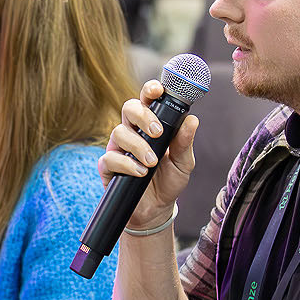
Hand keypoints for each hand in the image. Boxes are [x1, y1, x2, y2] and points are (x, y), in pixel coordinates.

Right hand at [98, 79, 199, 230]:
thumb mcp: (184, 163)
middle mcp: (132, 131)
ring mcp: (118, 147)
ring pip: (119, 132)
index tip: (158, 90)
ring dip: (138, 146)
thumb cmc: (169, 180)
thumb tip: (192, 120)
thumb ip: (184, 142)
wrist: (156, 209)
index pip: (148, 100)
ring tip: (152, 163)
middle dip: (143, 116)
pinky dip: (127, 164)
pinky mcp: (108, 166)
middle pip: (129, 108)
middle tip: (157, 133)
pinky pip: (111, 158)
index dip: (150, 90)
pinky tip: (140, 173)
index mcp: (151, 124)